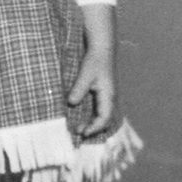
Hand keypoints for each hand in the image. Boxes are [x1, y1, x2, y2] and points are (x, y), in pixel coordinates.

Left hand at [67, 4, 116, 136]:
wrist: (102, 49)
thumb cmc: (95, 61)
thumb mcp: (86, 74)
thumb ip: (79, 88)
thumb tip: (71, 103)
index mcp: (108, 96)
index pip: (104, 118)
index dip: (94, 127)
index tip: (82, 132)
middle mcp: (109, 98)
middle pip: (104, 120)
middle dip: (93, 128)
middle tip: (78, 132)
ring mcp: (106, 96)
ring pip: (101, 115)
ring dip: (92, 123)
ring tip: (79, 127)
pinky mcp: (101, 93)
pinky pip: (98, 109)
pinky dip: (92, 116)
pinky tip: (81, 116)